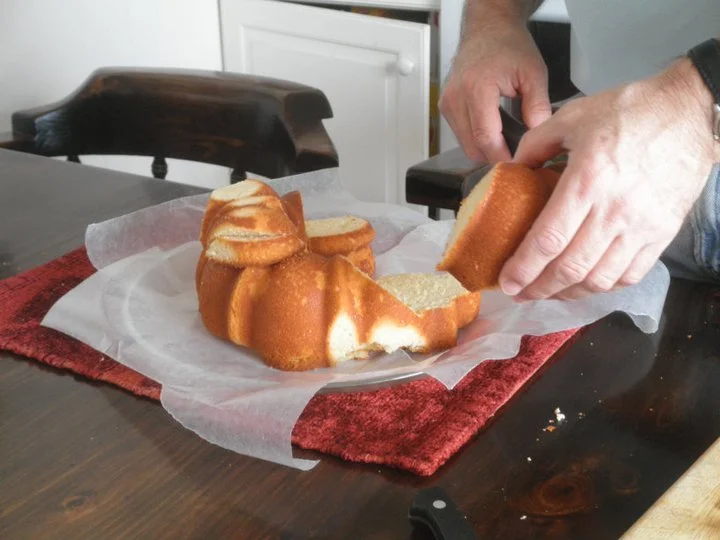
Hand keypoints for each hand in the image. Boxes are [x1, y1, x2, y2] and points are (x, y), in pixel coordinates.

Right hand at [439, 15, 550, 162]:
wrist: (487, 30)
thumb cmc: (508, 46)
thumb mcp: (533, 74)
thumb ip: (538, 107)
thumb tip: (538, 137)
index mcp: (477, 88)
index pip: (486, 137)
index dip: (502, 157)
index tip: (518, 167)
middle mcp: (456, 98)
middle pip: (473, 147)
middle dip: (495, 157)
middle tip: (517, 158)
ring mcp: (448, 104)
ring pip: (465, 145)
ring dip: (486, 150)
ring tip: (508, 145)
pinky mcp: (446, 108)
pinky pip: (461, 135)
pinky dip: (477, 140)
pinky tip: (495, 134)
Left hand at [499, 57, 719, 300]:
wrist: (690, 111)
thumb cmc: (629, 112)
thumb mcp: (572, 116)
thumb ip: (535, 144)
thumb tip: (512, 170)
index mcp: (587, 181)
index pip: (548, 240)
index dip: (523, 268)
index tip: (506, 282)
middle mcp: (614, 211)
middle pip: (570, 268)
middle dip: (539, 289)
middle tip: (521, 293)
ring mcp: (642, 226)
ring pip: (599, 279)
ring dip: (568, 293)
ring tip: (549, 292)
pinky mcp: (663, 234)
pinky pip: (629, 275)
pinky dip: (603, 287)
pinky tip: (585, 283)